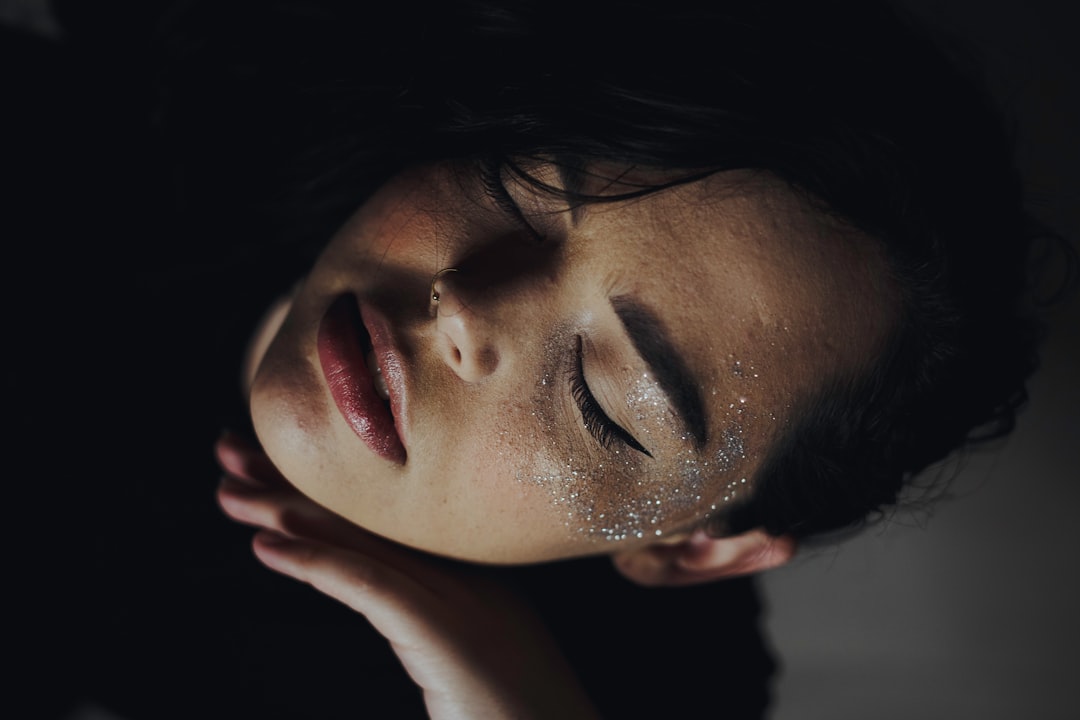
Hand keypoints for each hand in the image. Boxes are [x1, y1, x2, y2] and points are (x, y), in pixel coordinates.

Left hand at [215, 432, 598, 719]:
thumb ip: (435, 632)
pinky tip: (268, 547)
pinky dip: (317, 562)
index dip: (325, 490)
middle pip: (368, 519)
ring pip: (364, 542)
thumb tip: (395, 611)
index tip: (270, 469)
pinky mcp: (449, 636)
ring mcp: (463, 601)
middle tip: (231, 453)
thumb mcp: (472, 666)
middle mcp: (468, 576)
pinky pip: (372, 588)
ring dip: (288, 513)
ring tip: (231, 493)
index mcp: (474, 579)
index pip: (386, 523)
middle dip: (295, 483)